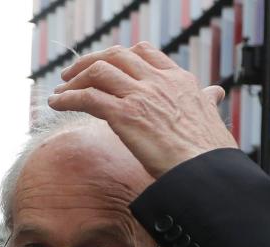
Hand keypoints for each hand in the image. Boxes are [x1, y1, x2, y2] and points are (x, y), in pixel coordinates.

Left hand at [47, 42, 235, 178]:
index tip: (104, 66)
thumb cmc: (208, 153)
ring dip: (74, 80)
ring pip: (97, 72)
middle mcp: (158, 81)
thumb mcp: (211, 116)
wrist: (205, 171)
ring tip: (60, 91)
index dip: (119, 56)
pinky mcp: (124, 115)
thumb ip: (206, 100)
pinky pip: (87, 98)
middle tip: (72, 75)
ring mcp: (140, 96)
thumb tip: (213, 93)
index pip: (144, 52)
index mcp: (178, 79)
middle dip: (89, 62)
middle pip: (115, 56)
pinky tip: (56, 104)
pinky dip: (67, 98)